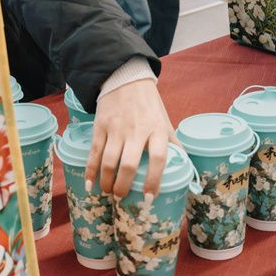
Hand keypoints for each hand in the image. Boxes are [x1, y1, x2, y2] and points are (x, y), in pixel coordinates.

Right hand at [84, 79, 178, 198]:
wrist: (126, 77)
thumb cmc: (148, 103)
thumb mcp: (164, 120)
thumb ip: (173, 142)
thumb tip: (185, 166)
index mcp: (157, 129)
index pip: (159, 158)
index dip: (154, 180)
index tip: (149, 198)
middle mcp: (137, 130)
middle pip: (130, 165)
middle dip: (124, 186)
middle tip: (122, 197)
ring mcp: (116, 128)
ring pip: (109, 161)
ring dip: (107, 182)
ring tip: (108, 192)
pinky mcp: (100, 125)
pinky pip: (94, 152)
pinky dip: (90, 170)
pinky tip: (90, 184)